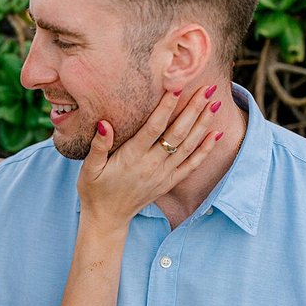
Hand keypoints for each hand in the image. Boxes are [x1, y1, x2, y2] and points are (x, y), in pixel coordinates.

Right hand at [78, 85, 218, 230]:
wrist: (107, 218)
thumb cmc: (95, 189)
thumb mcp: (88, 168)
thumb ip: (98, 146)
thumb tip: (104, 124)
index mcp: (132, 157)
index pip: (153, 128)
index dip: (166, 107)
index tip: (176, 87)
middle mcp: (152, 165)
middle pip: (177, 133)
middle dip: (193, 109)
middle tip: (207, 88)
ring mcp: (164, 174)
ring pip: (188, 146)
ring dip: (203, 124)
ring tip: (215, 103)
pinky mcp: (169, 182)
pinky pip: (192, 165)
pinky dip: (206, 149)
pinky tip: (216, 134)